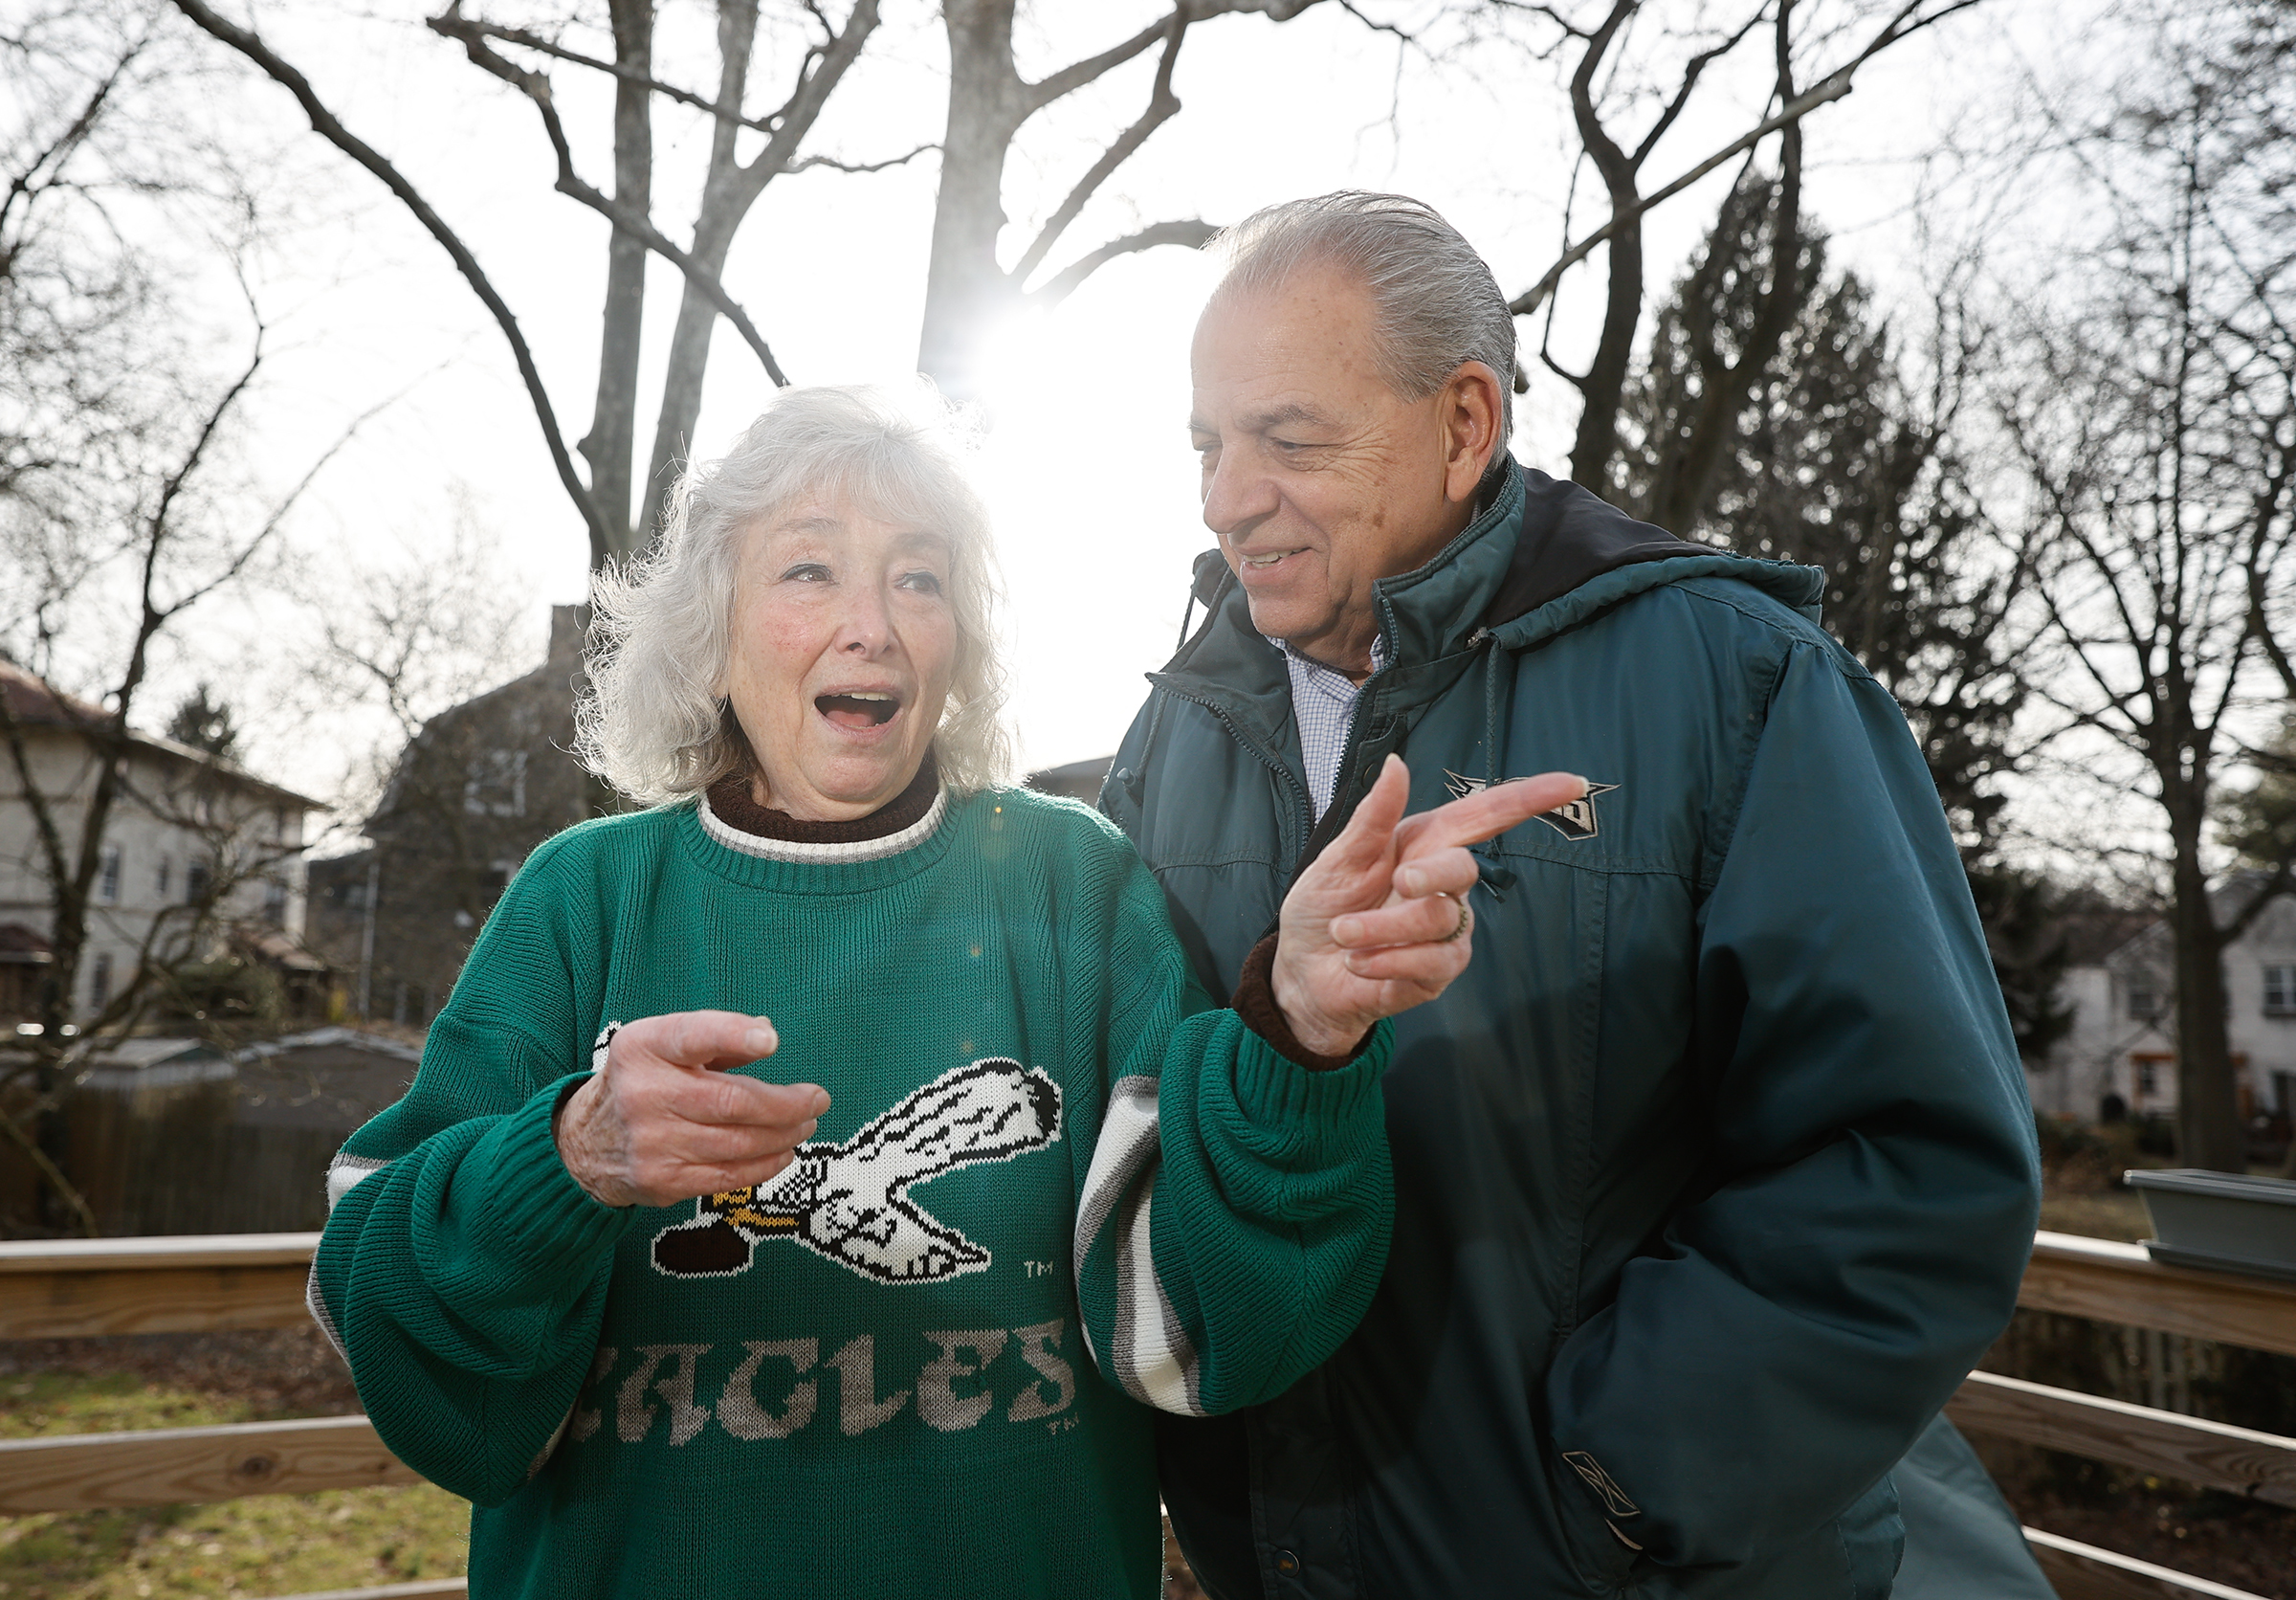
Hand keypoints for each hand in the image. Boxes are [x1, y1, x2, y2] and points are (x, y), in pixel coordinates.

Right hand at [554, 1011, 829, 1207]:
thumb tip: (763, 1033)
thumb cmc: (643, 1081)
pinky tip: (783, 1151)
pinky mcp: (662, 1181)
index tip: (770, 1041)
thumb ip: (714, 1036)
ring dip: (783, 1135)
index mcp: (644, 1047)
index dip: (732, 1036)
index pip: (690, 1036)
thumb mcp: (663, 1044)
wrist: (585, 1141)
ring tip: (804, 1124)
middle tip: (816, 1100)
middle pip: (731, 1102)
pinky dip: (765, 1165)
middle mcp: (644, 1094)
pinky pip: (727, 1176)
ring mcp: (652, 1143)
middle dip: (786, 1104)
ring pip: (737, 1143)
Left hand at [1273, 757, 1587, 1056]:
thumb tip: (1396, 763)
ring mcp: (1446, 930)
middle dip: (1430, 876)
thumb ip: (1373, 815)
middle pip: (1465, 869)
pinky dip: (1385, 960)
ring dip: (1381, 928)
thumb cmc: (1324, 905)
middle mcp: (1443, 885)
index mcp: (1424, 844)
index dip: (1530, 798)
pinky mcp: (1438, 972)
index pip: (1486, 815)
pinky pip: (1429, 963)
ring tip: (1344, 935)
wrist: (1304, 970)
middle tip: (1396, 883)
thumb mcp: (1339, 856)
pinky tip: (1358, 962)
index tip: (1573, 783)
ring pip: (1439, 921)